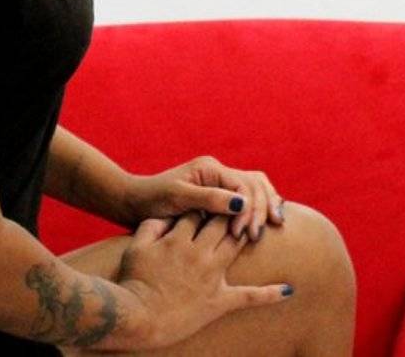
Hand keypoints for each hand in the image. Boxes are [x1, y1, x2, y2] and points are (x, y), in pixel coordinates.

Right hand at [116, 209, 292, 348]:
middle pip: (222, 223)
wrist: (137, 316)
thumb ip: (154, 225)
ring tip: (260, 225)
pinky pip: (249, 296)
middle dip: (231, 212)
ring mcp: (211, 277)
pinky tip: (289, 288)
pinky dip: (271, 293)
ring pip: (236, 246)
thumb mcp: (138, 244)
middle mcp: (199, 253)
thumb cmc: (134, 280)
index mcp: (178, 238)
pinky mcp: (219, 301)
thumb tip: (169, 215)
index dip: (204, 205)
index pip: (198, 212)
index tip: (208, 202)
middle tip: (240, 206)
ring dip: (248, 233)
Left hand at [123, 157, 286, 243]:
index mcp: (210, 168)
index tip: (240, 234)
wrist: (136, 203)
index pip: (244, 185)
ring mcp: (219, 183)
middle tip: (256, 236)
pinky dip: (259, 209)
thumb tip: (242, 204)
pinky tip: (265, 225)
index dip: (249, 210)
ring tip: (269, 229)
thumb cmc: (153, 200)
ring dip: (265, 208)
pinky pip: (247, 198)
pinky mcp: (219, 197)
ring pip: (255, 188)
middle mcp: (218, 171)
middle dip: (261, 210)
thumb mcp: (178, 198)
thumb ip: (209, 199)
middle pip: (254, 184)